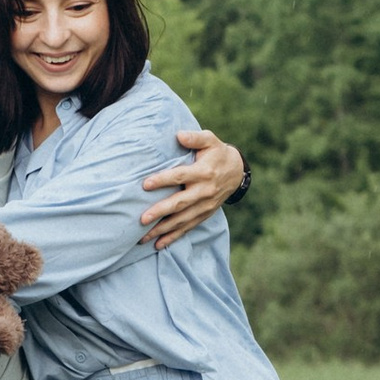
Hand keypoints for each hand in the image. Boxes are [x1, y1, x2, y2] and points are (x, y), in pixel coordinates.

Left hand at [138, 127, 244, 246]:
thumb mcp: (210, 140)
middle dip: (160, 212)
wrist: (236, 171)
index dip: (163, 180)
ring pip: (182, 220)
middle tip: (142, 219)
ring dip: (163, 229)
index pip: (180, 176)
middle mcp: (204, 191)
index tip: (145, 184)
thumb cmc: (217, 153)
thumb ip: (195, 138)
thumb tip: (179, 135)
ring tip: (143, 237)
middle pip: (180, 203)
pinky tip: (158, 244)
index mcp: (203, 172)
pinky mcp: (204, 214)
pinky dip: (173, 237)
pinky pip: (188, 228)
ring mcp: (205, 206)